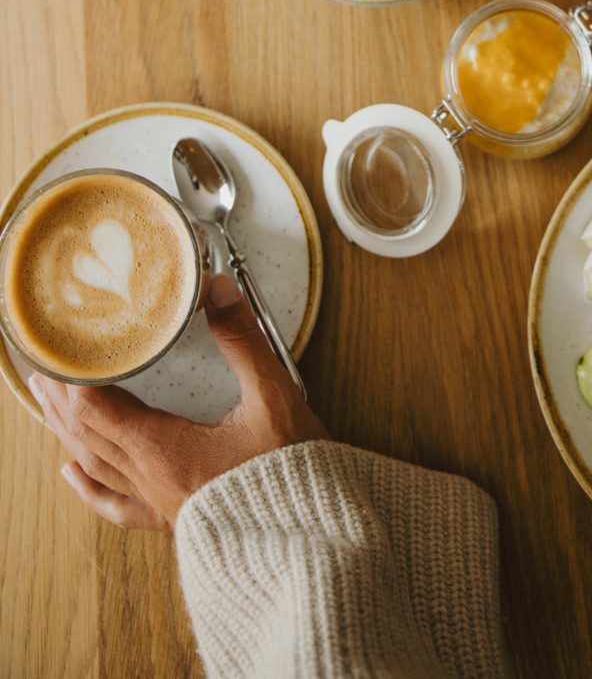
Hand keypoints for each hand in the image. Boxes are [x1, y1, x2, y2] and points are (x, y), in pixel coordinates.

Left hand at [29, 273, 328, 530]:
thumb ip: (242, 339)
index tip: (61, 349)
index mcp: (164, 449)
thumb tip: (217, 290)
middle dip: (62, 398)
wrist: (308, 540)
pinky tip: (73, 474)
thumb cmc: (292, 474)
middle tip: (44, 366)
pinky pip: (116, 505)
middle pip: (87, 433)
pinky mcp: (175, 518)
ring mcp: (159, 502)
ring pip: (95, 464)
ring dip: (67, 431)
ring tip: (49, 405)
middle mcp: (150, 479)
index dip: (74, 378)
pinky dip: (89, 486)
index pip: (97, 408)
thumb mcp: (273, 396)